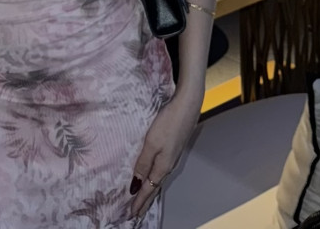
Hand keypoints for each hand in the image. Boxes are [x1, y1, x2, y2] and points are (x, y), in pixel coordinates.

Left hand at [129, 98, 198, 217]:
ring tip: (143, 199)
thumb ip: (143, 163)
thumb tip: (136, 185)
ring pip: (159, 179)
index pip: (148, 189)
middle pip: (155, 187)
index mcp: (162, 166)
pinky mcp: (174, 148)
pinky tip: (152, 176)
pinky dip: (155, 179)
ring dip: (150, 190)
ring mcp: (172, 157)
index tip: (131, 215)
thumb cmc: (168, 122)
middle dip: (145, 201)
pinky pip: (162, 170)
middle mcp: (168, 165)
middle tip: (136, 213)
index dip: (139, 202)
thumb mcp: (151, 142)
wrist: (188, 105)